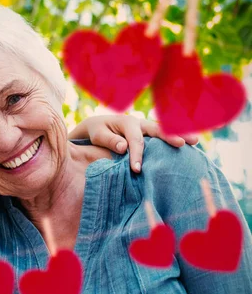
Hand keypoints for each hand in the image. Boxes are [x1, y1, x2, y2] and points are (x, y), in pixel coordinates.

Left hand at [69, 115, 197, 172]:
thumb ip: (109, 140)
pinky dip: (176, 139)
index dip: (137, 155)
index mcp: (127, 123)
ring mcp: (147, 127)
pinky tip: (190, 147)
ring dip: (180, 135)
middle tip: (182, 144)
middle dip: (170, 137)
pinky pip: (163, 136)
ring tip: (195, 141)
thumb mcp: (98, 135)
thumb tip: (124, 147)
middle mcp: (140, 122)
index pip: (135, 141)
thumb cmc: (97, 132)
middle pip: (157, 129)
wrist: (98, 126)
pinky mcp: (150, 134)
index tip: (137, 170)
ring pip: (165, 131)